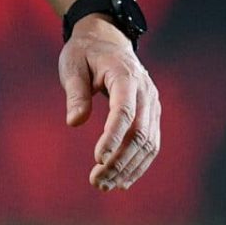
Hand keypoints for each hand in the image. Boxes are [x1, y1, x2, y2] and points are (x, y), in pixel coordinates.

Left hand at [58, 16, 160, 190]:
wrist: (107, 39)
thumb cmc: (85, 52)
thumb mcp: (73, 64)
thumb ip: (76, 93)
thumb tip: (74, 122)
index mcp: (125, 75)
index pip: (124, 111)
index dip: (112, 137)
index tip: (98, 159)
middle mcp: (146, 92)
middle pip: (139, 133)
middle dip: (119, 161)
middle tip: (96, 182)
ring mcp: (153, 104)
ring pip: (148, 144)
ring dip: (129, 168)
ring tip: (105, 185)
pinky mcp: (152, 115)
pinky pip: (151, 143)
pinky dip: (138, 164)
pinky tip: (122, 181)